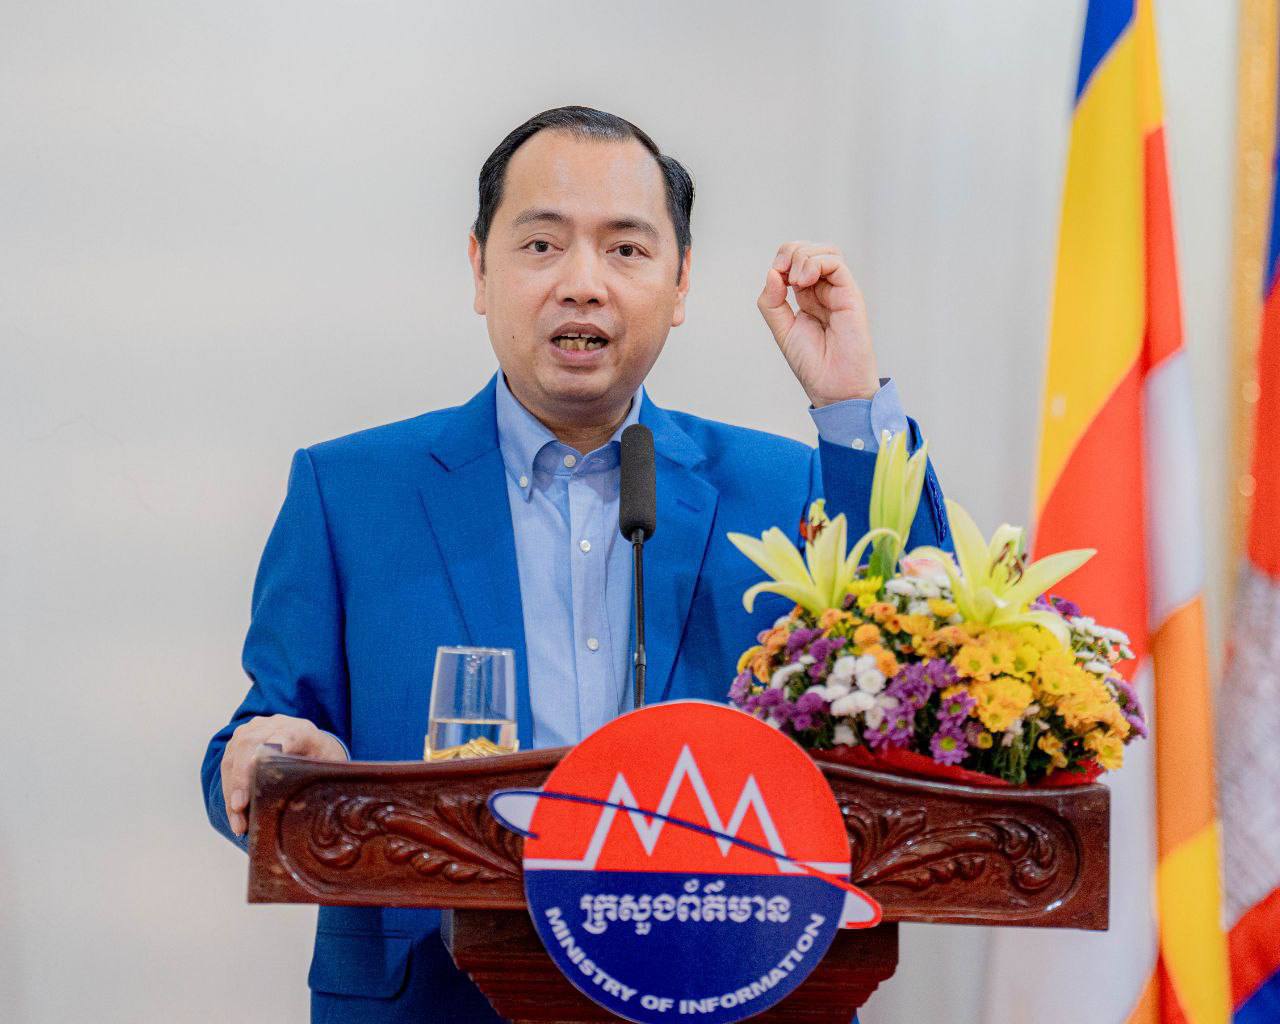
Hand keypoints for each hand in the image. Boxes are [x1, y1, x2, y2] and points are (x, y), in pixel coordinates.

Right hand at [221, 714, 347, 835]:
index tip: (256, 774)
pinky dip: (229, 792)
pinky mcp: (238, 742)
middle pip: (249, 746)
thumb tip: (320, 808)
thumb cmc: (321, 758)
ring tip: (238, 823)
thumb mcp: (330, 766)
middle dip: (240, 780)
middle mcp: (273, 725)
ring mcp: (252, 731)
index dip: (264, 758)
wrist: (311, 742)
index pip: (281, 738)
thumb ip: (323, 778)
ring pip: (233, 758)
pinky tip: (234, 815)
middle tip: (239, 808)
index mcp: (300, 730)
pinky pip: (227, 766)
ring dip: (231, 793)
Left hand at [757, 241, 879, 405]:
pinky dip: (816, 263)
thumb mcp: (782, 329)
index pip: (796, 260)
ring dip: (803, 257)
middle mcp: (825, 290)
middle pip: (810, 250)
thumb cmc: (813, 364)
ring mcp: (839, 291)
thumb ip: (772, 302)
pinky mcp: (851, 295)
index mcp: (808, 296)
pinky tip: (803, 280)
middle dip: (790, 252)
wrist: (833, 386)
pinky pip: (836, 263)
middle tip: (783, 274)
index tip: (774, 276)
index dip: (782, 259)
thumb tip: (772, 273)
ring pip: (826, 251)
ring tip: (796, 281)